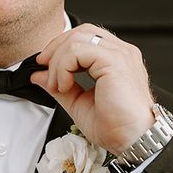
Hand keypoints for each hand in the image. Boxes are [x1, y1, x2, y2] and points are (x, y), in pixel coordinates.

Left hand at [32, 24, 154, 153]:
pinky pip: (77, 50)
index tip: (45, 65)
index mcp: (116, 59)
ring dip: (58, 61)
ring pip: (77, 38)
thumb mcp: (78, 103)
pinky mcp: (114, 60)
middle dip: (56, 47)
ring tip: (58, 84)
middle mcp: (120, 52)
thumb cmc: (116, 127)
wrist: (133, 141)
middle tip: (44, 68)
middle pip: (81, 31)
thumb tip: (39, 75)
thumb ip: (59, 85)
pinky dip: (64, 66)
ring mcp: (119, 54)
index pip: (85, 36)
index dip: (61, 46)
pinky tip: (65, 85)